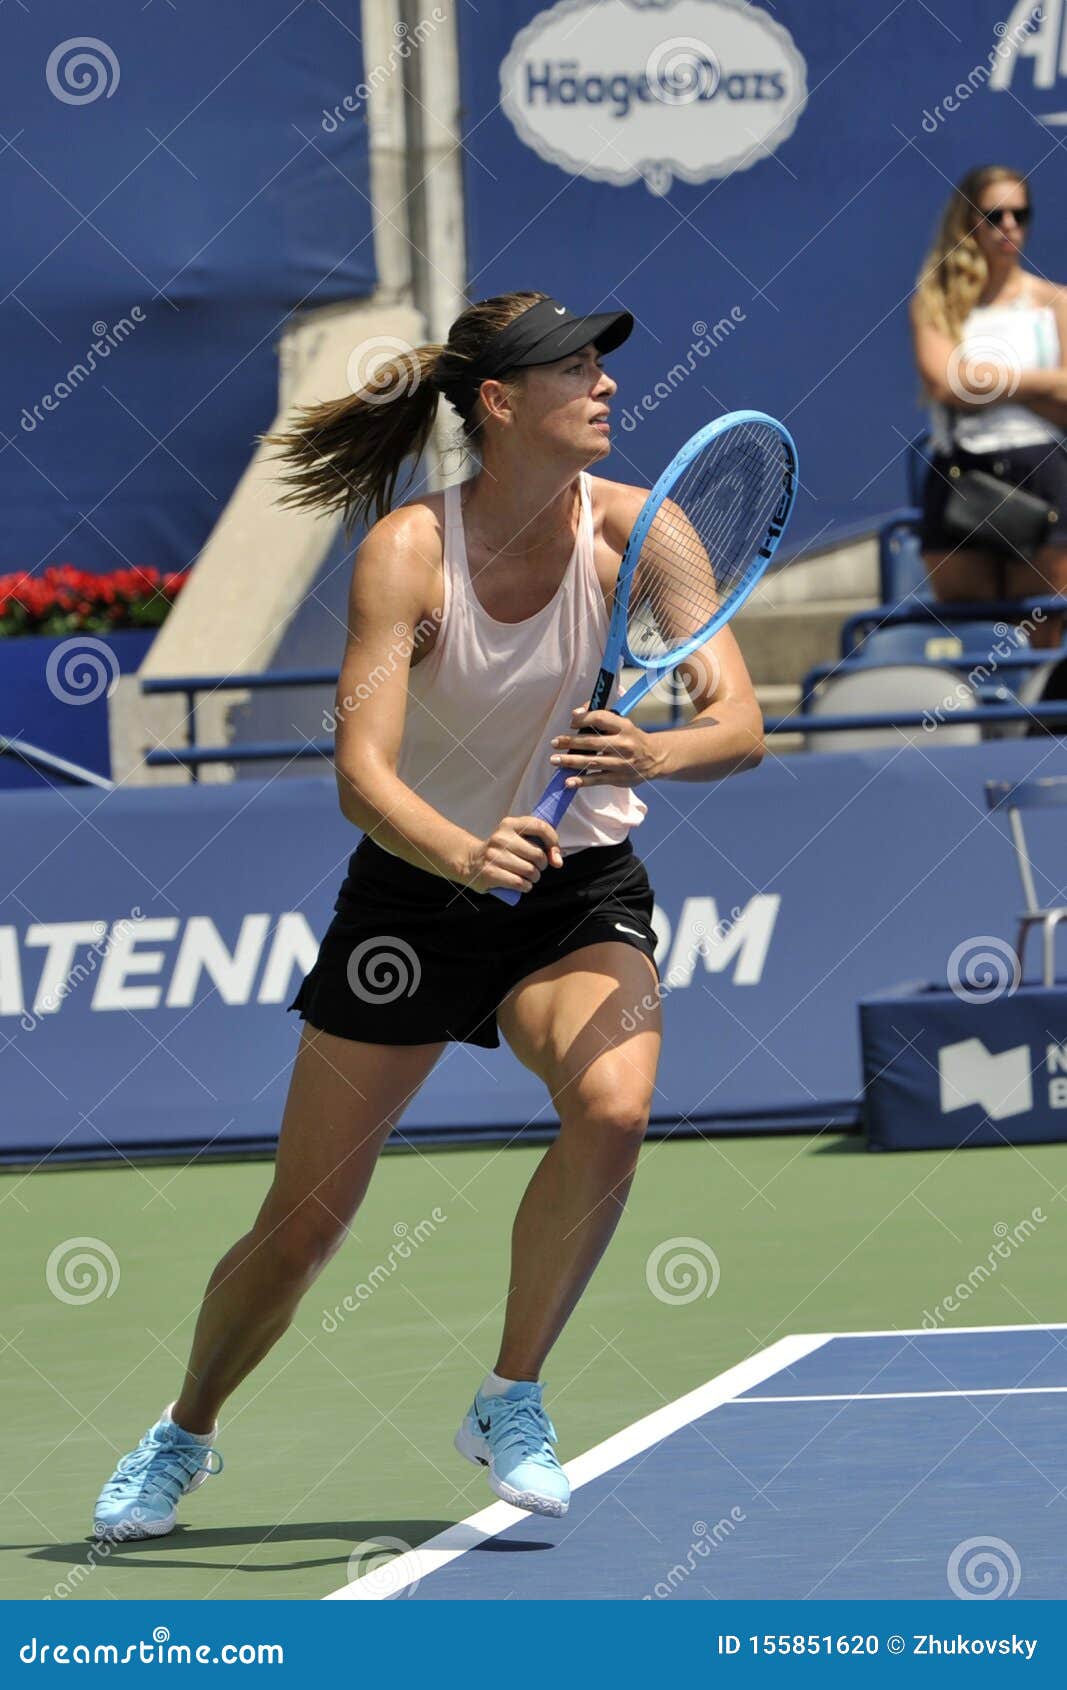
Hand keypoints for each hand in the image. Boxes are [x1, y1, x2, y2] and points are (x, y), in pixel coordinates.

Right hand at [463, 815, 562, 895]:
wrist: (471, 862)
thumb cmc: (501, 852)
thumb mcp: (517, 839)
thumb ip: (540, 844)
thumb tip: (558, 860)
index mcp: (509, 824)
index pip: (540, 827)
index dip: (553, 842)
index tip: (554, 854)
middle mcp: (501, 837)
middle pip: (538, 854)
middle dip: (542, 865)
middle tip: (535, 867)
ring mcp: (494, 855)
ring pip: (530, 871)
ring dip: (534, 878)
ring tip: (528, 876)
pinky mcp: (490, 872)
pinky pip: (519, 883)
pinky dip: (526, 886)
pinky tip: (523, 884)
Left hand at [549, 705, 664, 789]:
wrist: (655, 758)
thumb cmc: (631, 738)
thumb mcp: (622, 723)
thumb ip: (601, 717)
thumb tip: (576, 714)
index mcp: (624, 726)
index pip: (601, 718)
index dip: (584, 718)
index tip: (571, 721)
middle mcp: (623, 744)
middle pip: (593, 742)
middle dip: (571, 742)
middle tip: (554, 742)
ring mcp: (621, 763)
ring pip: (592, 762)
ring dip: (571, 761)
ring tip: (555, 760)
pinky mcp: (619, 778)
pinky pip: (597, 780)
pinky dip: (581, 781)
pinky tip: (568, 781)